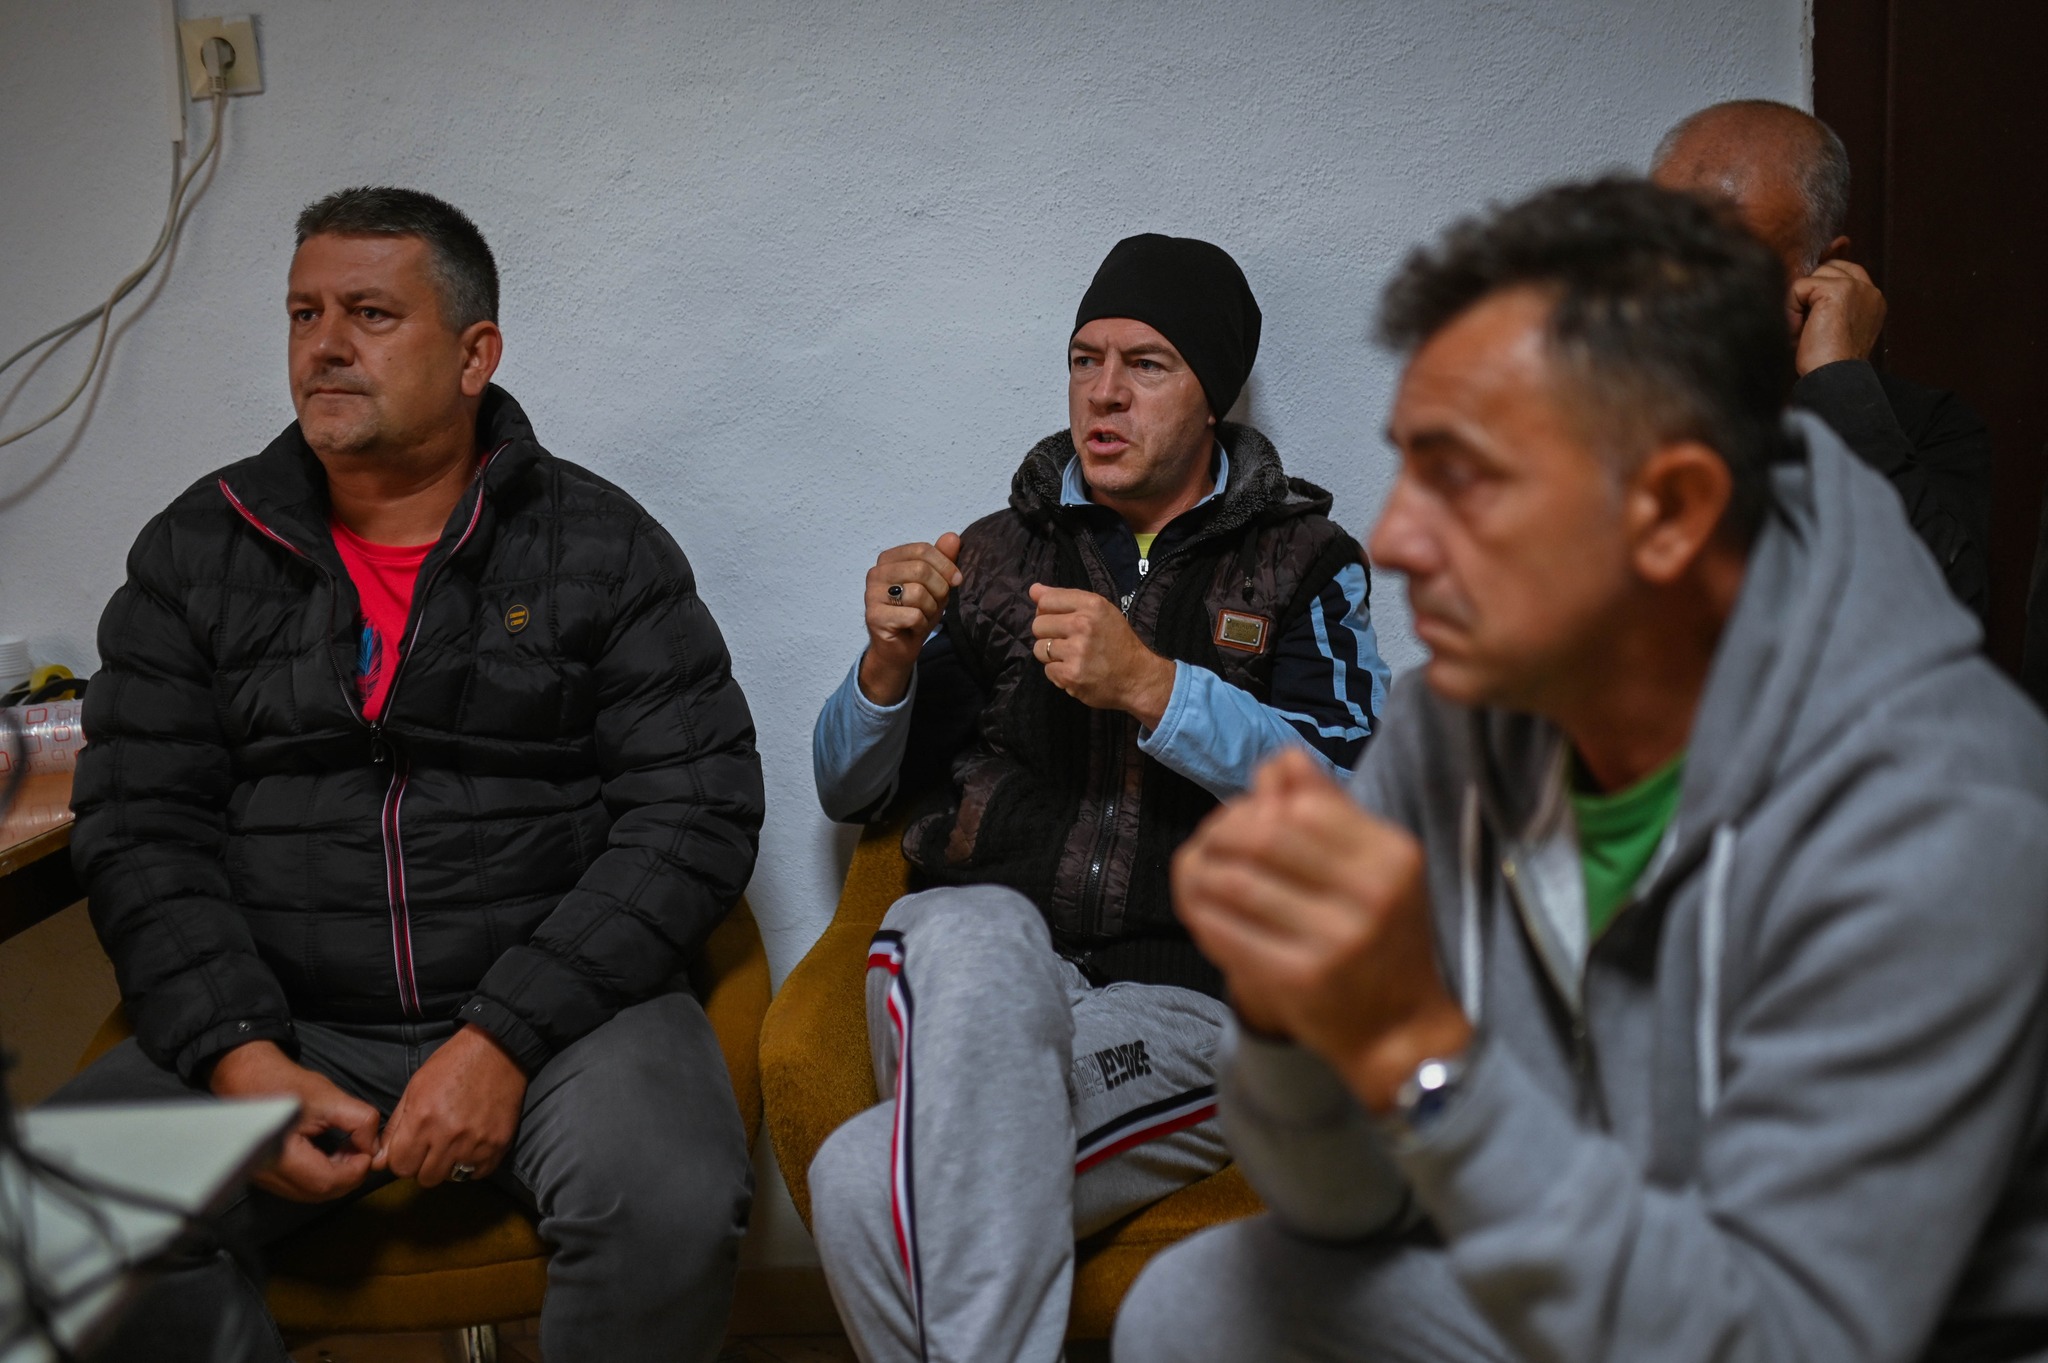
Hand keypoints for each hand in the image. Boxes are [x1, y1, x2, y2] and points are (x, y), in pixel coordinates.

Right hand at [210, 1040, 380, 1202]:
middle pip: (319, 1192)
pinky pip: (301, 1185)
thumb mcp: (331, 1098)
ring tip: (349, 1150)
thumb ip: (359, 1121)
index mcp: (280, 1156)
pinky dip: (323, 1174)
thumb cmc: (285, 1085)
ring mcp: (266, 1177)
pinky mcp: (269, 1174)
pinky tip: (333, 1154)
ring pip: (311, 1192)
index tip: (367, 1152)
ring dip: (337, 1176)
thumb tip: (371, 1147)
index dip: (354, 1171)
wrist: (248, 1078)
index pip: (325, 1182)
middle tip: (362, 1151)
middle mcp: (269, 1174)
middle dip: (348, 1176)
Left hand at [373, 1025, 527, 1186]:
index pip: (400, 1166)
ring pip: (451, 1177)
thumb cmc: (452, 1065)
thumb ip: (396, 1127)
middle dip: (424, 1165)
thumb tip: (380, 1160)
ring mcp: (475, 1143)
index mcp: (423, 1119)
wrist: (497, 1051)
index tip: (410, 1149)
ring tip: (453, 1144)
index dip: (403, 1159)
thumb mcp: (415, 1088)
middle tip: (432, 1146)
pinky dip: (473, 1164)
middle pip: (425, 1177)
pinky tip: (472, 1145)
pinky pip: (478, 1173)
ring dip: (448, 1166)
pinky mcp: (497, 1145)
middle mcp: (448, 1136)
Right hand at [859, 534, 963, 705]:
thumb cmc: (917, 612)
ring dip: (930, 609)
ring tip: (922, 615)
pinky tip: (913, 627)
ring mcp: (871, 595)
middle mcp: (876, 573)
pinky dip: (921, 624)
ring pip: (917, 593)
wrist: (899, 648)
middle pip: (921, 569)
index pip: (922, 549)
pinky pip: (912, 615)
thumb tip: (952, 537)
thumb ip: (943, 559)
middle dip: (939, 589)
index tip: (957, 580)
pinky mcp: (874, 617)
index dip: (946, 565)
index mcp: (889, 558)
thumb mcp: (936, 584)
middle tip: (936, 603)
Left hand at [1028, 583, 1176, 725]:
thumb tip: (1033, 590)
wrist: (1138, 678)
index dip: (1046, 611)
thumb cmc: (1118, 642)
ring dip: (1051, 655)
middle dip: (1048, 634)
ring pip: (1039, 648)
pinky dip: (1058, 673)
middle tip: (1067, 641)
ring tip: (1071, 657)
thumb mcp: (1100, 611)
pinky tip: (1075, 670)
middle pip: (1038, 624)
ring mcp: (1076, 651)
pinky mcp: (1071, 675)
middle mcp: (1083, 625)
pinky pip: (1047, 670)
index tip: (1059, 620)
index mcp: (1092, 605)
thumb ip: (1066, 599)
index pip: (1046, 600)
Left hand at [1172, 748, 1472, 1112]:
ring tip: (1197, 873)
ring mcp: (1334, 941)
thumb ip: (1328, 807)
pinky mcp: (1298, 981)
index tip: (1239, 816)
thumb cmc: (1383, 936)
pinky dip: (1202, 913)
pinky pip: (1226, 931)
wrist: (1402, 1029)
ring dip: (1201, 871)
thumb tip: (1279, 759)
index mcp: (1391, 855)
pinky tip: (1201, 910)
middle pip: (1263, 836)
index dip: (1255, 804)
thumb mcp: (1375, 865)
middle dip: (1220, 832)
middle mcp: (1369, 894)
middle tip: (1208, 843)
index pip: (1302, 805)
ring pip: (1236, 881)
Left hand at [1790, 260, 1886, 373]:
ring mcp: (1855, 287)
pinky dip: (1791, 309)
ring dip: (1799, 302)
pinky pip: (1799, 287)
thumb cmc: (1828, 361)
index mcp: (1872, 300)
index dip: (1820, 282)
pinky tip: (1798, 331)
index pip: (1845, 270)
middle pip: (1828, 268)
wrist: (1833, 377)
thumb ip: (1829, 302)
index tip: (1808, 308)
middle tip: (1804, 323)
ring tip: (1801, 329)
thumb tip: (1808, 284)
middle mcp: (1869, 290)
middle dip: (1809, 290)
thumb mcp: (1833, 325)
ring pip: (1812, 277)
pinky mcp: (1837, 290)